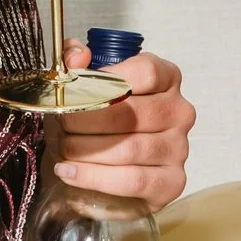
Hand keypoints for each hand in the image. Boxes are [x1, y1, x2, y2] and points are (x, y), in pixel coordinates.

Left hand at [47, 43, 192, 210]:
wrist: (102, 164)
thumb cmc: (96, 120)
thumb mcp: (84, 83)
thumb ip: (74, 60)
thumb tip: (77, 58)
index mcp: (167, 78)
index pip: (145, 72)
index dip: (104, 81)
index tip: (74, 91)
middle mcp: (179, 111)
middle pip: (132, 113)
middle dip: (85, 120)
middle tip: (61, 124)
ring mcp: (179, 148)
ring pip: (129, 149)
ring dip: (86, 150)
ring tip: (63, 149)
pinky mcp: (172, 182)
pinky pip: (132, 180)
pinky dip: (94, 177)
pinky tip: (69, 172)